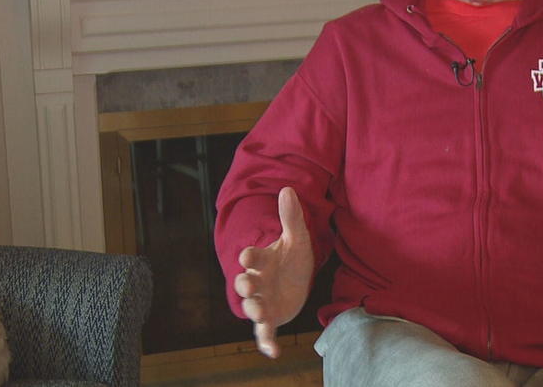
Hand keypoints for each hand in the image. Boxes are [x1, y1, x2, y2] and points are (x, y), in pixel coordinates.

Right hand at [233, 187, 314, 357]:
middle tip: (248, 285)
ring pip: (252, 307)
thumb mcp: (297, 238)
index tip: (248, 255)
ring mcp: (263, 301)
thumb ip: (291, 217)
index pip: (251, 257)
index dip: (249, 256)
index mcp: (262, 260)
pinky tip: (274, 352)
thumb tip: (288, 189)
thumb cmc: (293, 257)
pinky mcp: (271, 319)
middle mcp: (258, 282)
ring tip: (260, 312)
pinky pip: (264, 333)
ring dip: (254, 310)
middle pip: (245, 283)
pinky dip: (266, 343)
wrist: (297, 279)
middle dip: (245, 285)